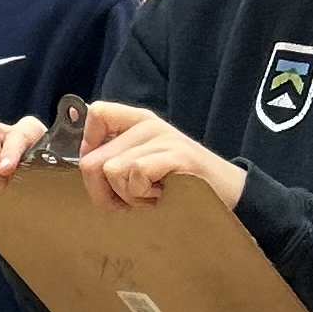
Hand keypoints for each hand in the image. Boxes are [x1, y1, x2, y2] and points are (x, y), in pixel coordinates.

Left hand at [78, 103, 244, 213]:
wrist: (226, 192)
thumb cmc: (178, 183)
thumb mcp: (143, 163)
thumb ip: (115, 158)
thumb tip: (86, 166)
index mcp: (137, 121)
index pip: (96, 113)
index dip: (88, 147)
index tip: (103, 172)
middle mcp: (148, 125)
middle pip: (93, 160)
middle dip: (105, 193)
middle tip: (131, 198)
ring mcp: (163, 138)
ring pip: (113, 171)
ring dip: (129, 196)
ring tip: (152, 195)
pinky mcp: (176, 155)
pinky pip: (136, 176)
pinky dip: (144, 196)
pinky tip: (161, 196)